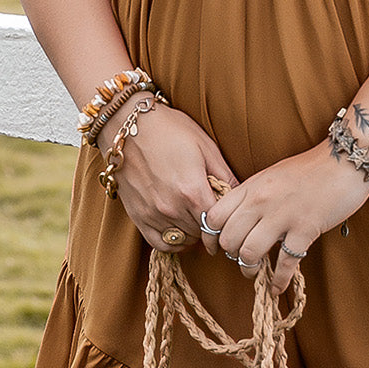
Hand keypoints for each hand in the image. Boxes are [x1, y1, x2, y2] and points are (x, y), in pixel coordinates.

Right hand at [108, 103, 237, 253]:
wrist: (127, 125)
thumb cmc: (170, 130)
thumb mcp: (205, 146)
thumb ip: (225, 175)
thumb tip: (241, 197)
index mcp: (193, 191)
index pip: (218, 223)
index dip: (226, 220)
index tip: (227, 214)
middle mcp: (172, 207)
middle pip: (202, 232)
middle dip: (210, 224)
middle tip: (211, 210)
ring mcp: (153, 214)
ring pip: (184, 239)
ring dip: (193, 231)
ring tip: (195, 214)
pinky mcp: (137, 216)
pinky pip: (160, 242)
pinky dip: (173, 239)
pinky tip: (179, 226)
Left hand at [202, 143, 368, 293]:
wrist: (343, 161)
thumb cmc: (309, 169)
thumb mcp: (271, 175)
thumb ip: (252, 196)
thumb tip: (237, 221)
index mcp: (251, 187)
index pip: (215, 216)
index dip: (211, 237)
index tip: (216, 247)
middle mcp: (261, 201)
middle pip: (228, 239)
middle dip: (231, 256)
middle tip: (240, 259)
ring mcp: (283, 216)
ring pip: (249, 253)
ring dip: (249, 270)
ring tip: (255, 272)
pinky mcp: (305, 229)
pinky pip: (285, 263)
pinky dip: (278, 281)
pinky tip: (276, 288)